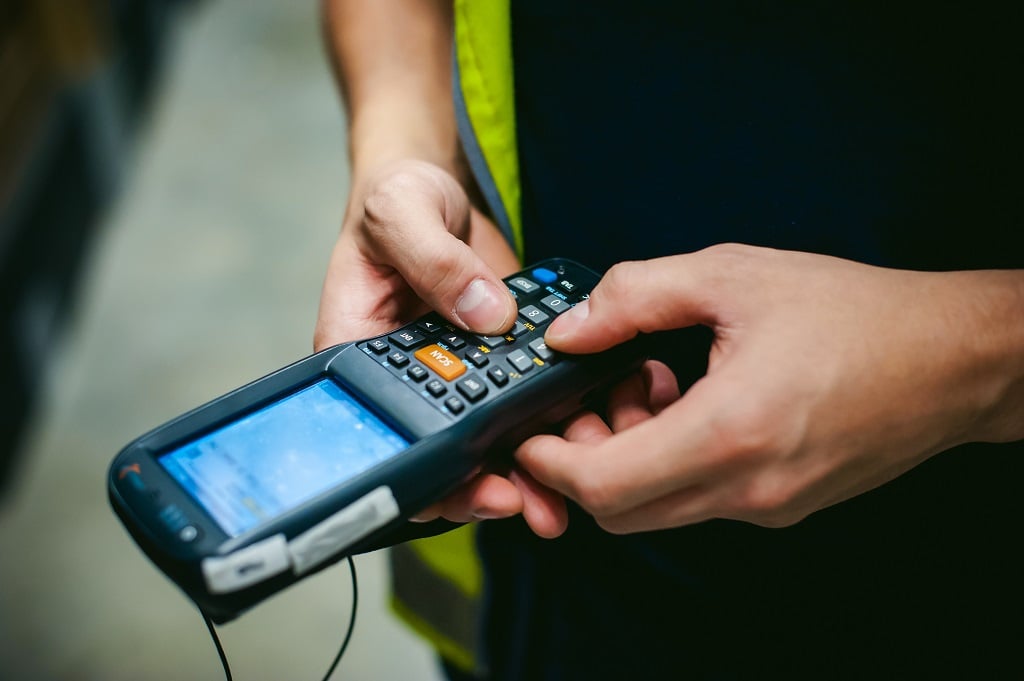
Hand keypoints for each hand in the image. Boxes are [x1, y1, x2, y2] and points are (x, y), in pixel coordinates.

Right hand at [314, 159, 565, 535]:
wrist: (433, 187)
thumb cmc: (396, 197)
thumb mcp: (403, 214)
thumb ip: (438, 262)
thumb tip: (485, 315)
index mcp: (362, 352)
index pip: (387, 434)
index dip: (429, 475)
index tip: (475, 488)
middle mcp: (408, 374)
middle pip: (441, 452)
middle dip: (489, 486)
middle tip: (535, 502)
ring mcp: (455, 370)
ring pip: (488, 436)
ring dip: (529, 464)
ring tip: (570, 482)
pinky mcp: (495, 357)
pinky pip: (522, 398)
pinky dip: (553, 417)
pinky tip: (586, 423)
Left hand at [516, 243, 1022, 532]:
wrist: (953, 358)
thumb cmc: (856, 314)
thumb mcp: (733, 275)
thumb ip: (636, 296)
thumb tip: (570, 328)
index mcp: (730, 431)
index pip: (603, 486)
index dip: (549, 462)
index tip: (529, 431)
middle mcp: (746, 488)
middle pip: (620, 511)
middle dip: (582, 461)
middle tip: (592, 399)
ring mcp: (766, 507)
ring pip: (658, 509)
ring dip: (628, 460)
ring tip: (649, 387)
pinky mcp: (781, 507)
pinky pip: (698, 500)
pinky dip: (669, 464)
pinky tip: (687, 405)